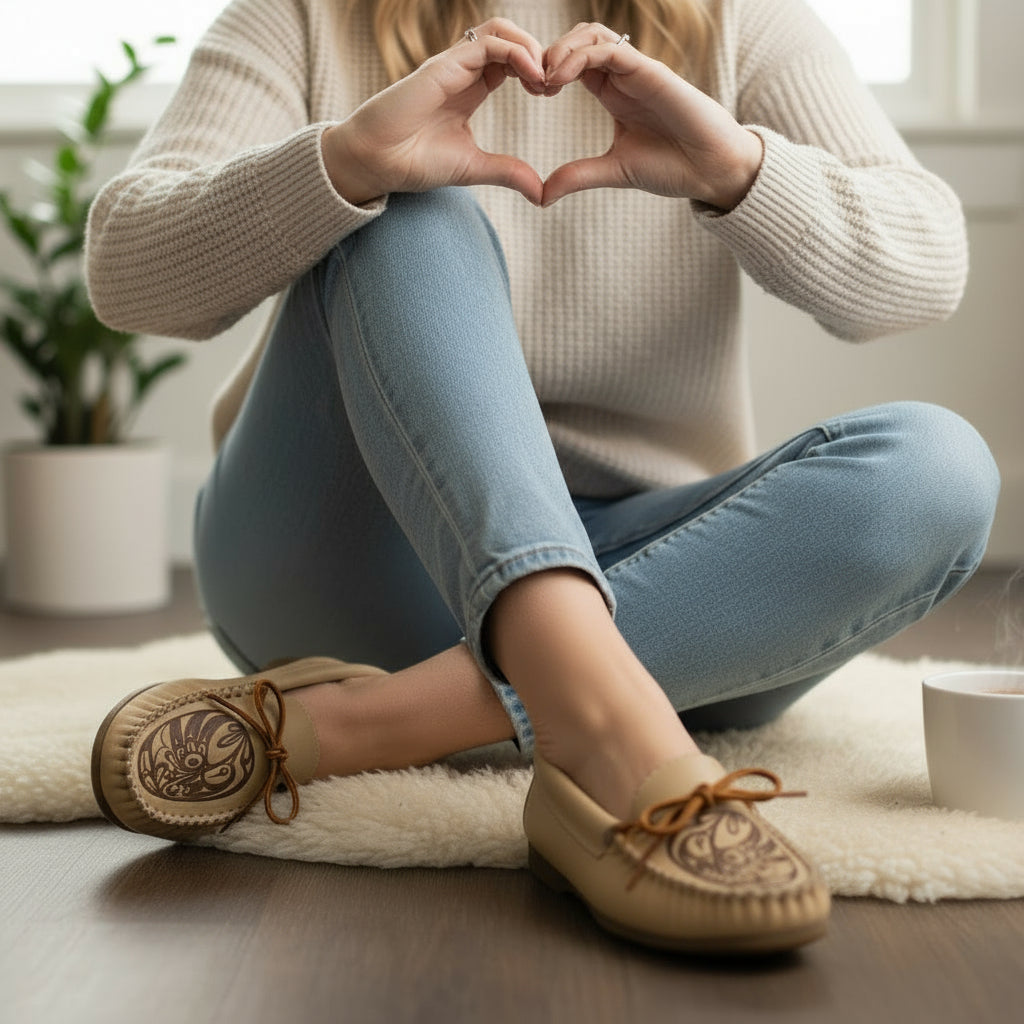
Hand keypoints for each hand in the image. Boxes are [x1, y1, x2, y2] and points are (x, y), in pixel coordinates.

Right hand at [322, 19, 546, 205]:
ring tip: (544, 78)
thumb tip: (541, 193)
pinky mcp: (444, 65)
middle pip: (509, 38)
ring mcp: (453, 64)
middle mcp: (463, 70)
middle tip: (554, 83)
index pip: (510, 61)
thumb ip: (508, 173)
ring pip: (500, 31)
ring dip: (530, 47)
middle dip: (539, 54)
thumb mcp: (474, 168)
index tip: (550, 93)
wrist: (377, 162)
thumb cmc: (415, 162)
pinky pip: (488, 43)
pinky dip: (516, 52)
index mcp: (470, 88)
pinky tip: (531, 76)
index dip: (536, 69)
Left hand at [541, 23, 763, 208]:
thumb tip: (541, 196)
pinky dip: (579, 57)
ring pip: (591, 35)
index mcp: (612, 92)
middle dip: (548, 54)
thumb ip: (577, 176)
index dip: (547, 71)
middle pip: (577, 40)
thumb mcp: (613, 170)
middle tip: (530, 82)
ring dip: (560, 50)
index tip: (531, 93)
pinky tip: (559, 79)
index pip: (572, 63)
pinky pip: (608, 50)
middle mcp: (622, 76)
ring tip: (544, 78)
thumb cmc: (671, 167)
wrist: (710, 169)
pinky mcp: (649, 71)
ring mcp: (636, 70)